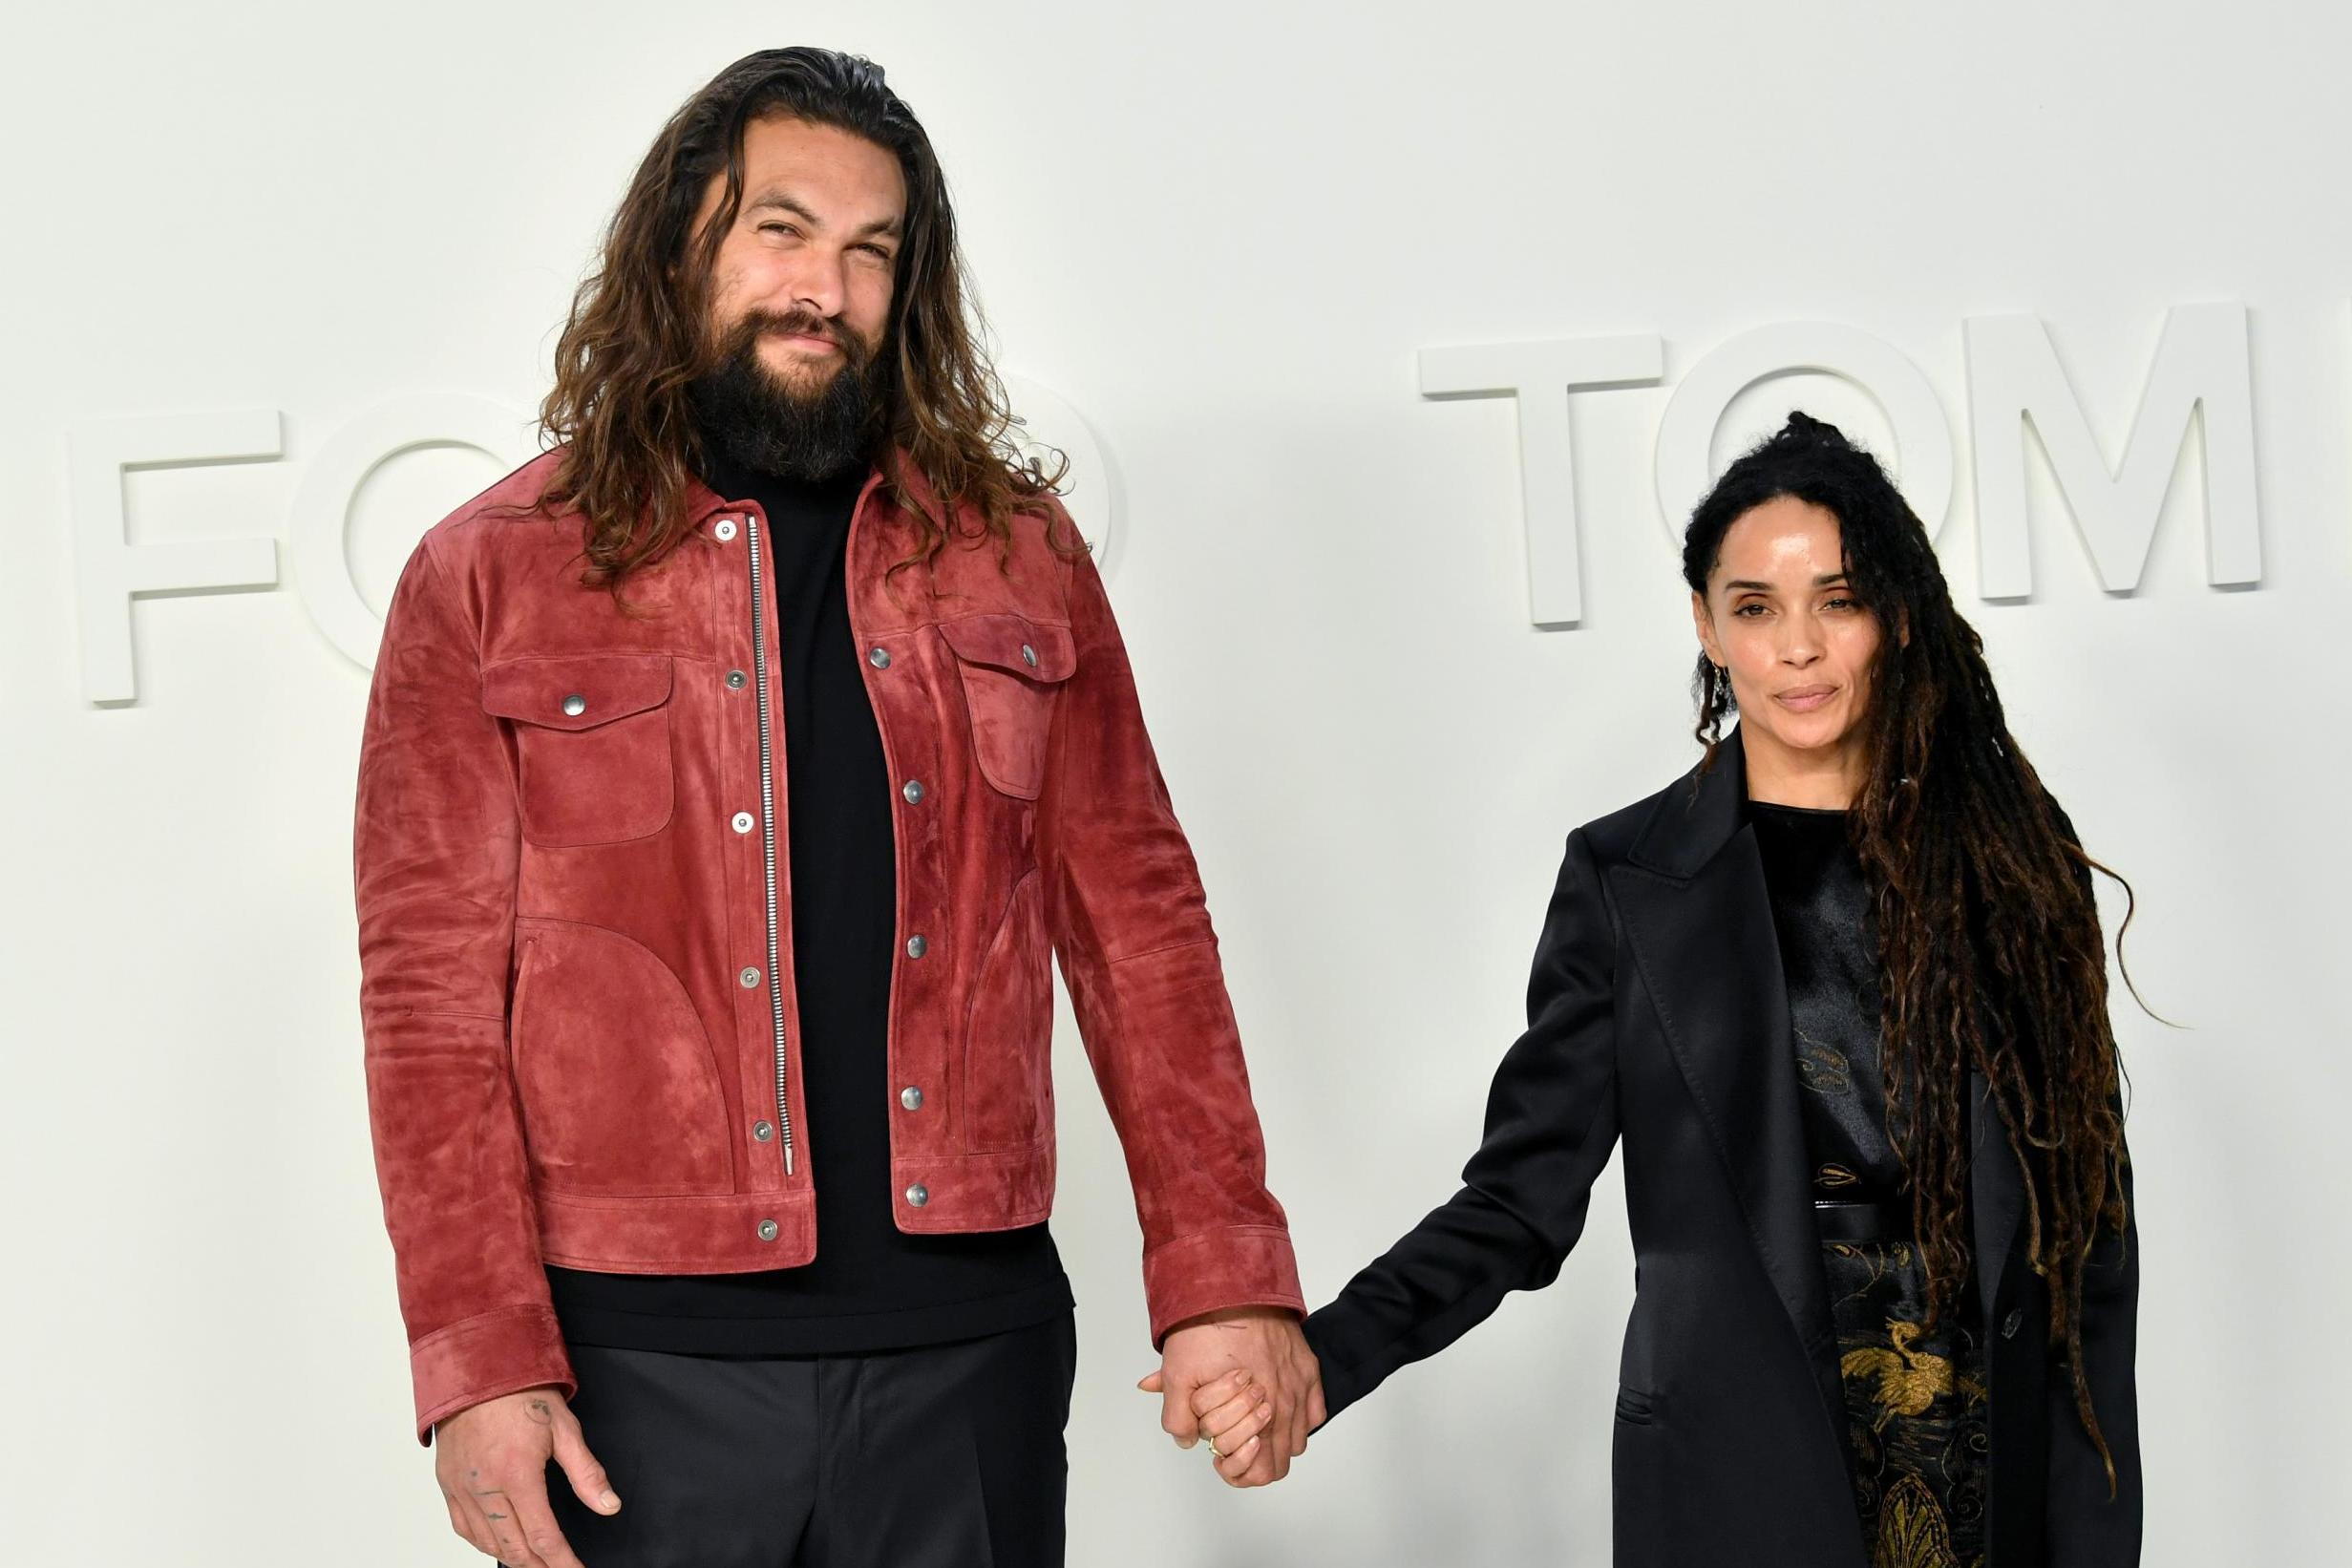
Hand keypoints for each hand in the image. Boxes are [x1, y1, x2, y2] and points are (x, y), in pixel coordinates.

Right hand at [433, 1386, 618, 1565]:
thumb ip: (587, 1473)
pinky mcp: (448, 1483)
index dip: (562, 1562)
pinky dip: (482, 1542)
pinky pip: (462, 1527)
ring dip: (512, 1557)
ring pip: (486, 1542)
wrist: (478, 1368)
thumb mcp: (565, 1428)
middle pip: (513, 1548)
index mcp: (517, 1474)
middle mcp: (485, 1486)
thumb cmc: (520, 1392)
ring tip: (534, 1562)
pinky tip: (498, 1543)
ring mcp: (461, 1487)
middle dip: (539, 1566)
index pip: (543, 1536)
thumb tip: (608, 1505)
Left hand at [1136, 1306, 1323, 1487]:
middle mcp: (1284, 1405)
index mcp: (1255, 1413)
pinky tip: (1277, 1406)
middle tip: (1234, 1442)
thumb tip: (1186, 1440)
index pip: (1261, 1472)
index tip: (1221, 1456)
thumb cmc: (1206, 1326)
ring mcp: (1300, 1387)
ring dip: (1278, 1440)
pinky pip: (1314, 1412)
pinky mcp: (1309, 1369)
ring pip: (1298, 1440)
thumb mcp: (1177, 1374)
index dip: (1238, 1471)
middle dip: (1257, 1460)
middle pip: (1281, 1462)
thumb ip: (1178, 1418)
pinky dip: (1299, 1417)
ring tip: (1253, 1425)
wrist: (1232, 1286)